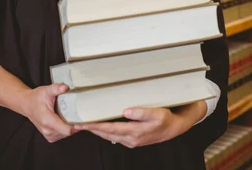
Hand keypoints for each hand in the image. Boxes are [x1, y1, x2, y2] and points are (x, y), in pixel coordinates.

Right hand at [20, 83, 74, 142]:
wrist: (27, 105)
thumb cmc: (37, 97)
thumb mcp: (46, 90)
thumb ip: (56, 88)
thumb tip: (66, 87)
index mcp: (48, 121)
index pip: (67, 130)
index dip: (77, 126)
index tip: (83, 118)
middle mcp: (48, 130)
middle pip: (69, 132)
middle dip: (75, 124)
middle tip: (80, 113)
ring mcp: (49, 135)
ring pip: (67, 134)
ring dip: (71, 126)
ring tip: (72, 115)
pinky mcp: (50, 137)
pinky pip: (63, 135)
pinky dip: (66, 129)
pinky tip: (66, 119)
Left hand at [74, 101, 206, 147]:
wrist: (174, 128)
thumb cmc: (166, 119)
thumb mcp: (157, 113)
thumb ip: (142, 112)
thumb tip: (126, 111)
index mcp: (135, 132)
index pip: (110, 129)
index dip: (96, 126)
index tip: (83, 123)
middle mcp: (131, 139)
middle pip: (106, 134)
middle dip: (92, 129)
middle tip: (77, 124)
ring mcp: (131, 141)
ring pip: (109, 136)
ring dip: (97, 131)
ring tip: (85, 125)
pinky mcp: (132, 140)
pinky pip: (115, 136)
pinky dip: (105, 132)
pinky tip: (100, 127)